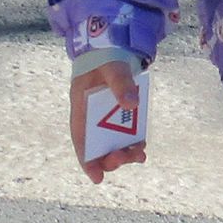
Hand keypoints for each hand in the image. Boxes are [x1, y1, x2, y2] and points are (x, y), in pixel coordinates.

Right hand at [70, 60, 146, 181]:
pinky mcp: (119, 113)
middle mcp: (91, 115)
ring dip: (123, 153)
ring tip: (139, 156)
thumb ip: (120, 83)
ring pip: (112, 143)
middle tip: (126, 158)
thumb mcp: (113, 66)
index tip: (97, 177)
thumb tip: (132, 105)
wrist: (114, 44)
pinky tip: (141, 147)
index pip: (81, 137)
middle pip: (97, 145)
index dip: (86, 159)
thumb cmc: (107, 55)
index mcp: (81, 105)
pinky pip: (124, 133)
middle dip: (111, 157)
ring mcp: (106, 116)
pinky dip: (132, 143)